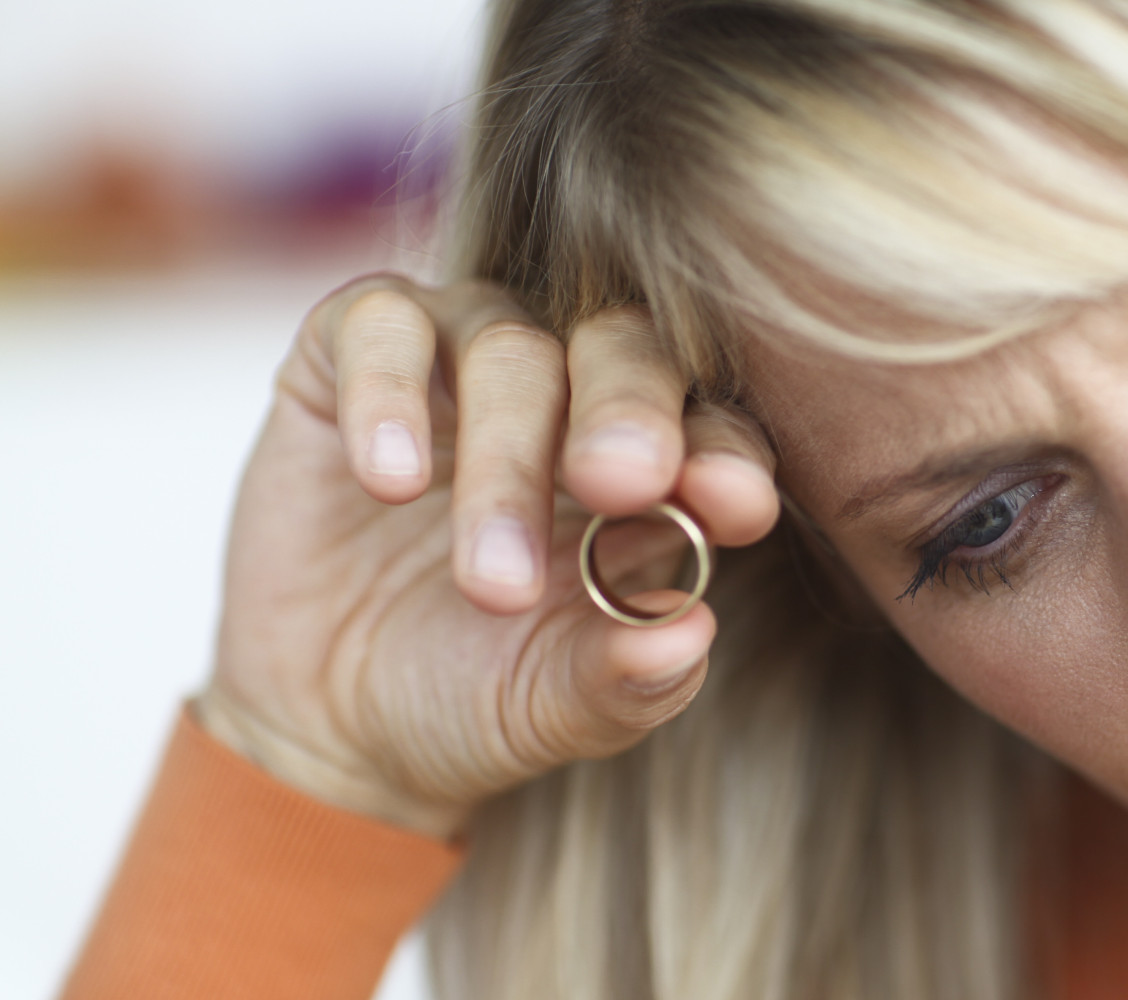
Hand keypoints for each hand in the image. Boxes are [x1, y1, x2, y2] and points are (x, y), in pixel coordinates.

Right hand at [194, 275, 779, 838]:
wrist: (328, 724)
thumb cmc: (473, 698)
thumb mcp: (554, 711)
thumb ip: (626, 680)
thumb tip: (691, 636)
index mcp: (657, 472)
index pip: (716, 430)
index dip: (730, 457)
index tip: (736, 504)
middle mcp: (571, 393)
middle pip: (624, 349)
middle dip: (629, 413)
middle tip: (621, 482)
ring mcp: (463, 362)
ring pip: (509, 346)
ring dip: (505, 459)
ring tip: (490, 580)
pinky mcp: (350, 353)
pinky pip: (380, 324)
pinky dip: (388, 393)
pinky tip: (389, 483)